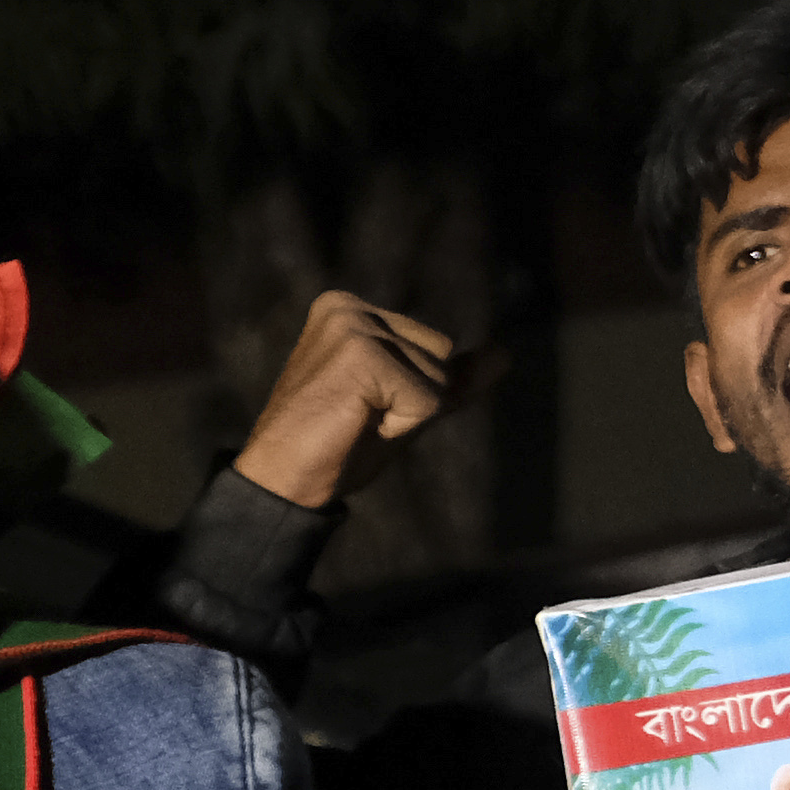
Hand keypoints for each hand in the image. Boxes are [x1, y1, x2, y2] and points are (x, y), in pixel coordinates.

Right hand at [234, 289, 468, 512]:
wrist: (283, 482)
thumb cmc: (337, 447)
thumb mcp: (403, 406)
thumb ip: (452, 378)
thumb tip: (506, 354)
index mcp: (350, 308)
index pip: (435, 348)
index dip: (412, 393)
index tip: (360, 407)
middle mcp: (349, 307)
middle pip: (442, 355)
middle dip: (415, 399)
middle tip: (358, 418)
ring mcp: (354, 327)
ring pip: (439, 379)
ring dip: (406, 415)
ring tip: (355, 421)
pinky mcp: (363, 356)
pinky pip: (429, 401)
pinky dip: (402, 426)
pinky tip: (356, 425)